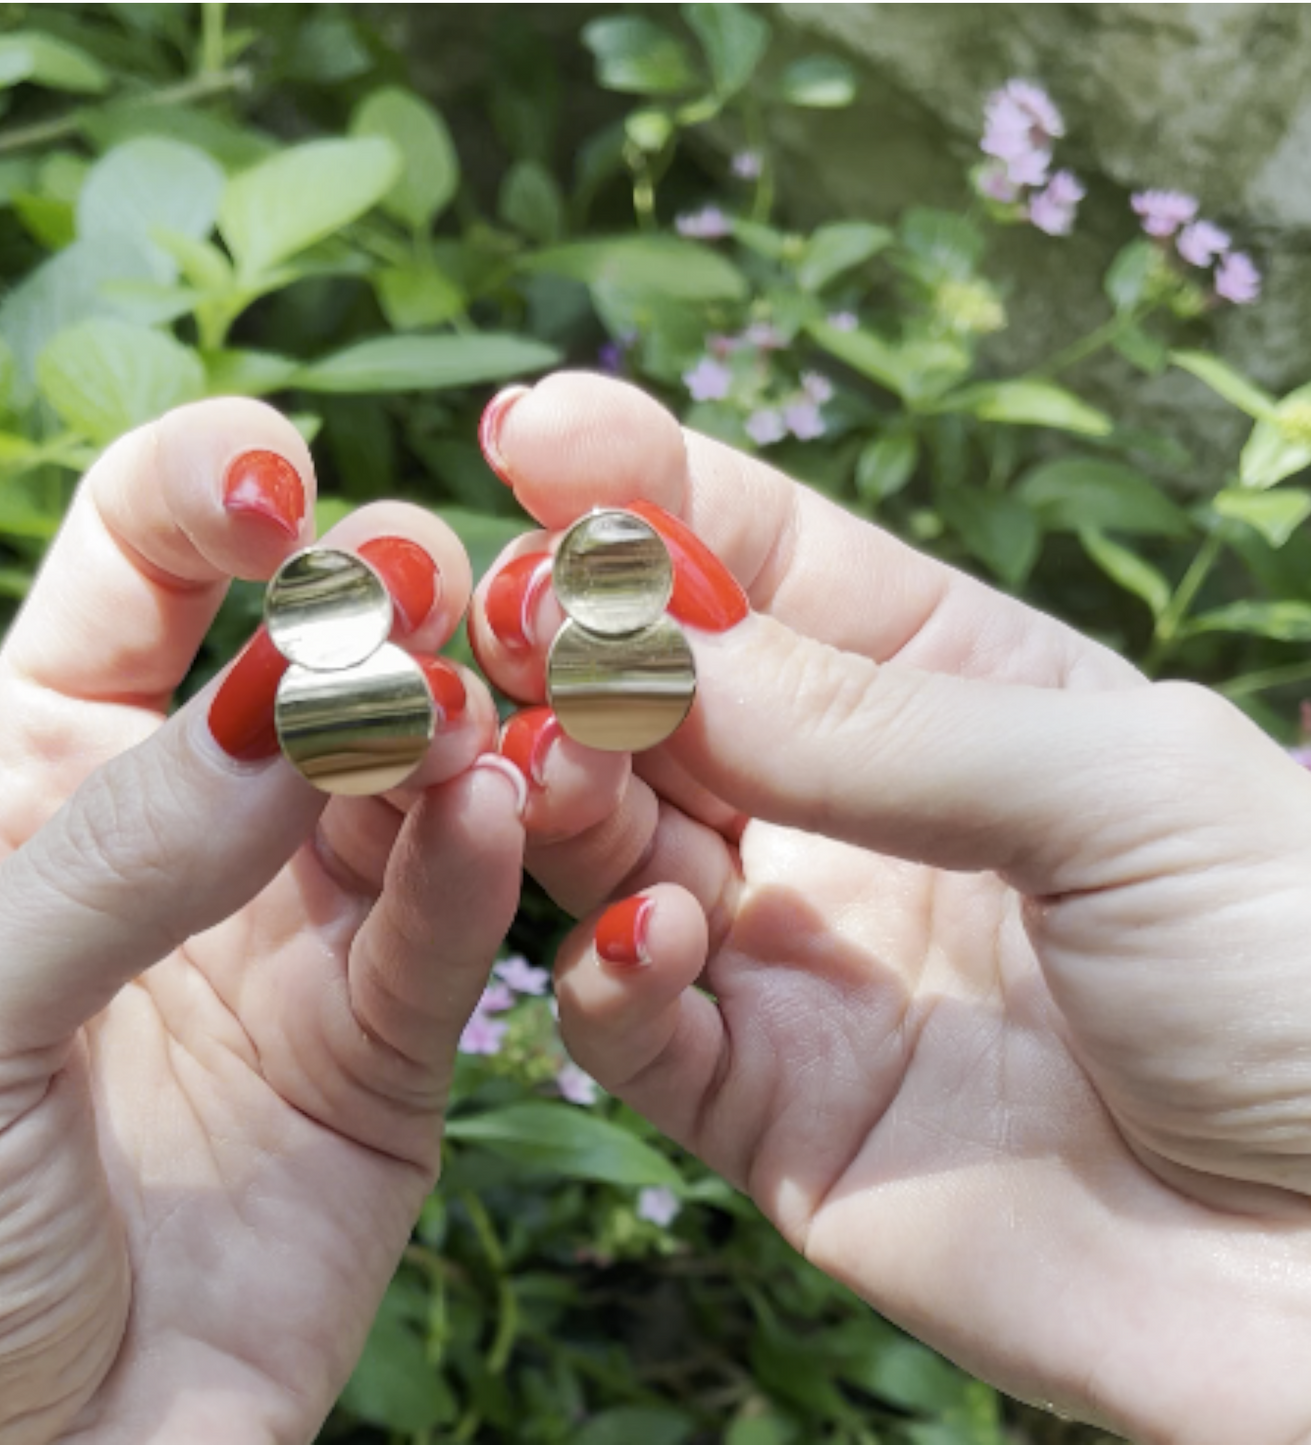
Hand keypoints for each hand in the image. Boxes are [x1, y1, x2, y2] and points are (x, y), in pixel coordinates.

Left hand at [0, 400, 523, 1444]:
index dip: (203, 498)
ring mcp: (295, 948)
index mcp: (40, 790)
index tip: (276, 481)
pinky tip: (499, 809)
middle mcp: (187, 846)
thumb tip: (284, 694)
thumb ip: (112, 857)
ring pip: (403, 790)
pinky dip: (473, 870)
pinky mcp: (383, 1061)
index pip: (134, 582)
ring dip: (445, 731)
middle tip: (418, 586)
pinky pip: (442, 943)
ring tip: (470, 711)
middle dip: (364, 602)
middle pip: (304, 663)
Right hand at [470, 374, 1310, 1444]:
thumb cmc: (1305, 975)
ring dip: (565, 799)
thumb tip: (647, 650)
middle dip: (572, 645)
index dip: (650, 491)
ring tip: (549, 763)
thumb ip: (878, 724)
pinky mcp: (770, 1108)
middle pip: (664, 703)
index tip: (536, 430)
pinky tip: (652, 937)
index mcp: (955, 691)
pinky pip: (642, 1032)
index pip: (771, 560)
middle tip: (508, 611)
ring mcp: (803, 961)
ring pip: (620, 855)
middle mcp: (853, 814)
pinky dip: (612, 980)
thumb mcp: (1121, 791)